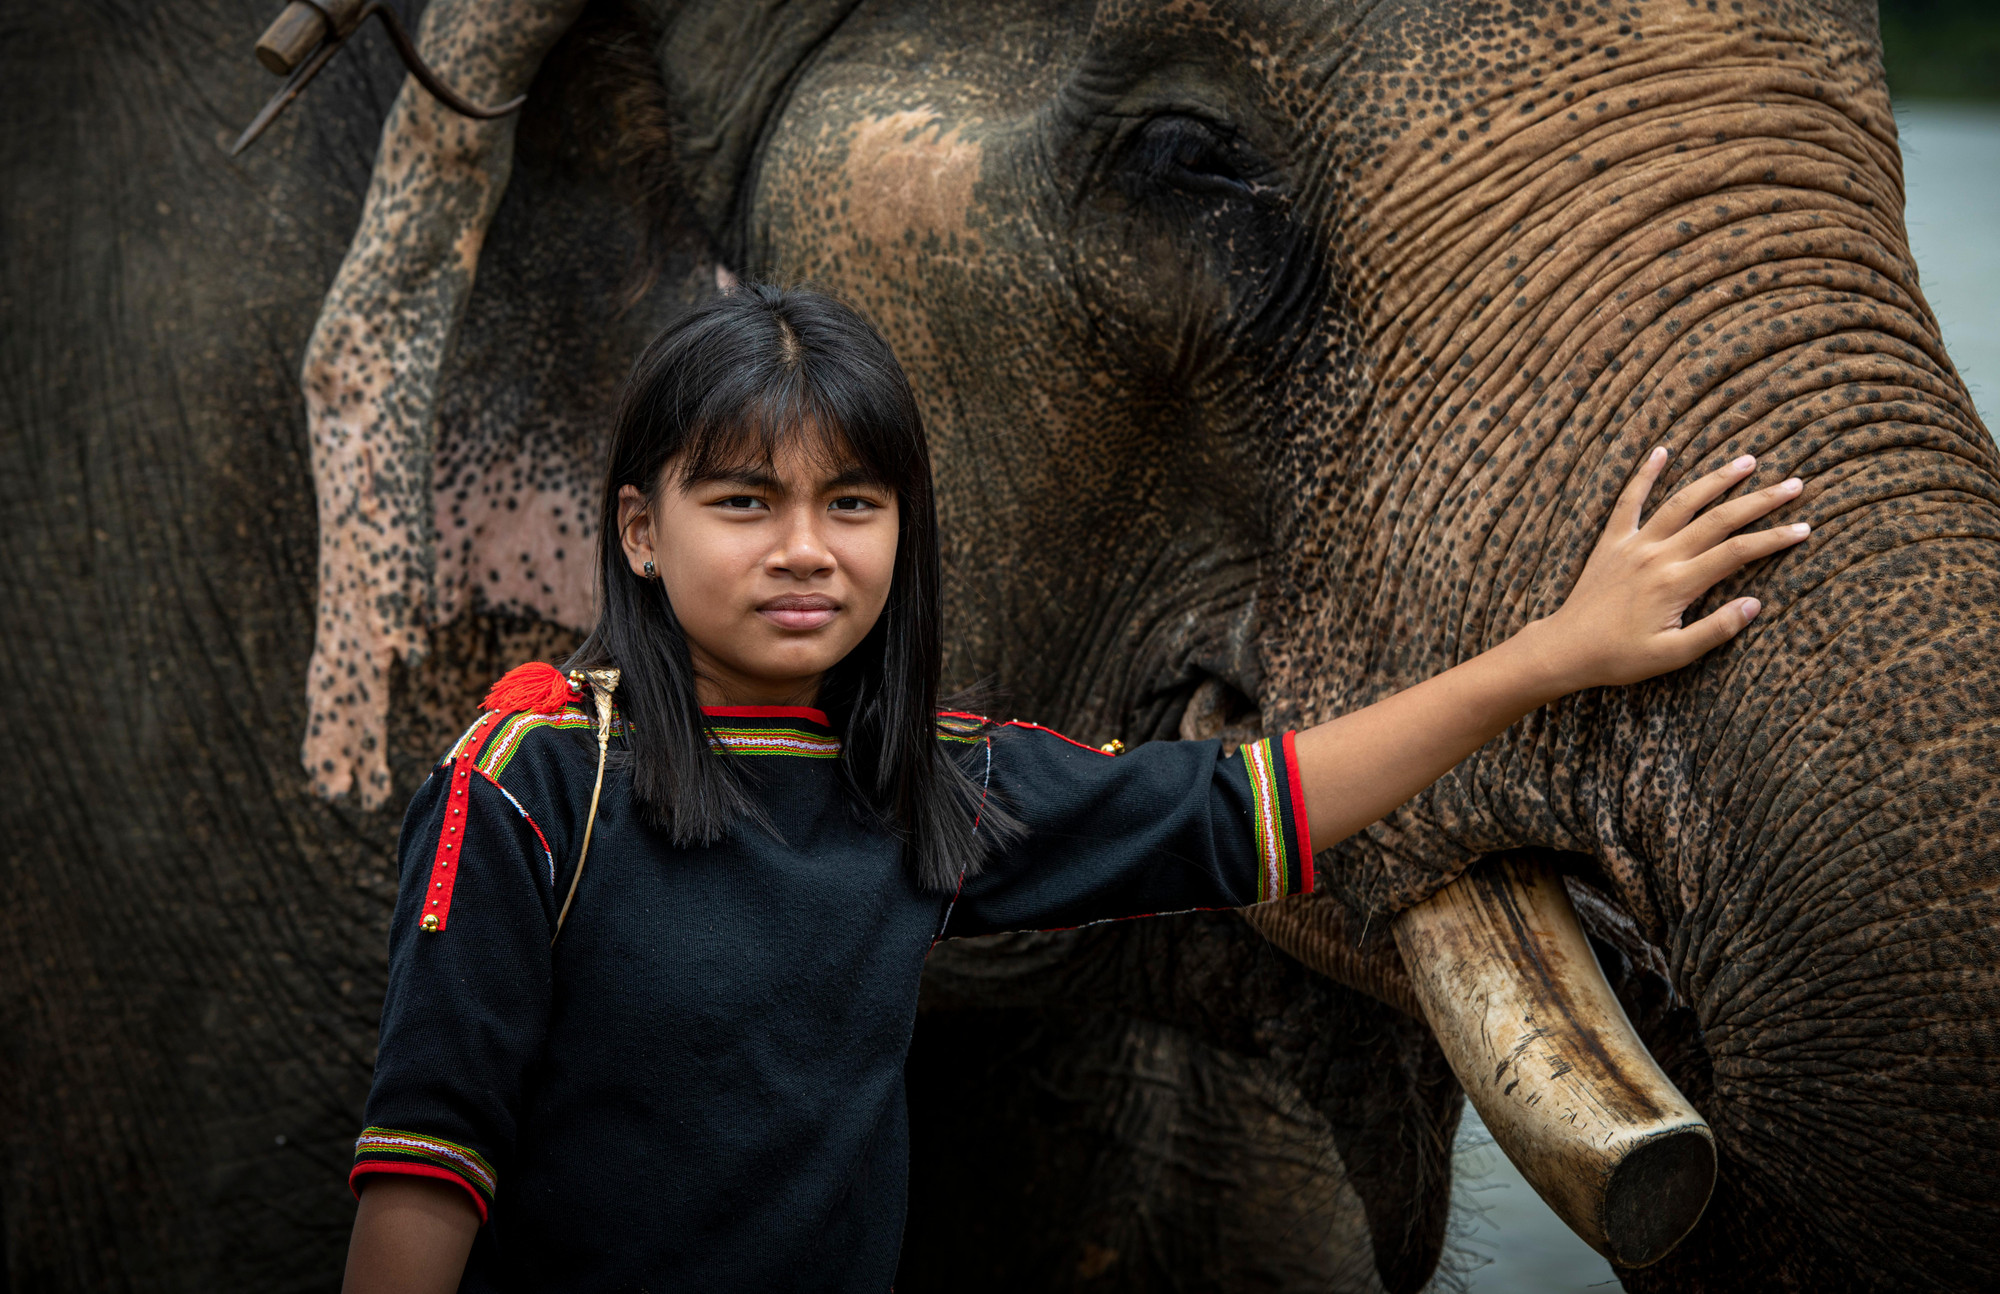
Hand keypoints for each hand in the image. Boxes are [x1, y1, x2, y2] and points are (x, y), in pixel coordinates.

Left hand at [1542, 448, 1808, 690]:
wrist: (1565, 650)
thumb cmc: (1619, 657)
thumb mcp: (1673, 655)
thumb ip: (1715, 629)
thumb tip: (1755, 604)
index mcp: (1677, 583)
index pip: (1738, 552)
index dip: (1774, 539)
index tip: (1805, 528)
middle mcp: (1658, 555)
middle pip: (1718, 519)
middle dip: (1760, 500)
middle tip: (1794, 484)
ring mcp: (1634, 544)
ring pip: (1681, 502)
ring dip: (1715, 479)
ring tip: (1747, 461)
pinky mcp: (1611, 542)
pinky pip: (1629, 501)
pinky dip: (1645, 474)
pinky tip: (1661, 451)